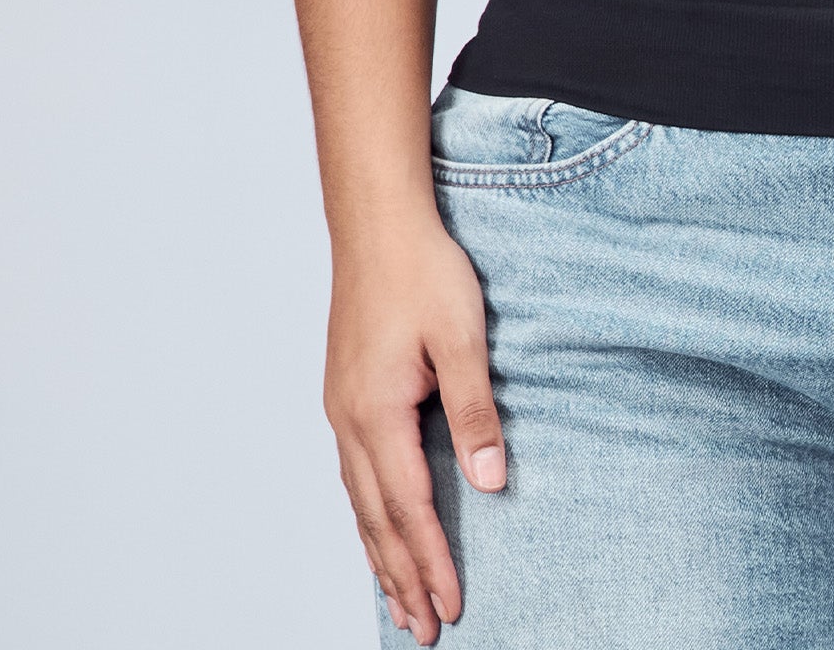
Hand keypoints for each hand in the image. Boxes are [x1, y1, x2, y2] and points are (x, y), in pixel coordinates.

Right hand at [323, 218, 506, 643]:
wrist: (378, 224)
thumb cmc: (424, 271)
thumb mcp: (464, 338)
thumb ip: (476, 412)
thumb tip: (491, 483)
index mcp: (378, 414)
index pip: (409, 508)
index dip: (432, 562)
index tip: (451, 607)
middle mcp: (350, 421)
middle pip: (377, 520)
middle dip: (403, 578)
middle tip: (424, 630)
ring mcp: (342, 409)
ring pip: (360, 503)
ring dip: (381, 555)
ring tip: (399, 601)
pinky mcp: (346, 394)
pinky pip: (354, 475)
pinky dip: (368, 515)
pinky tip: (378, 528)